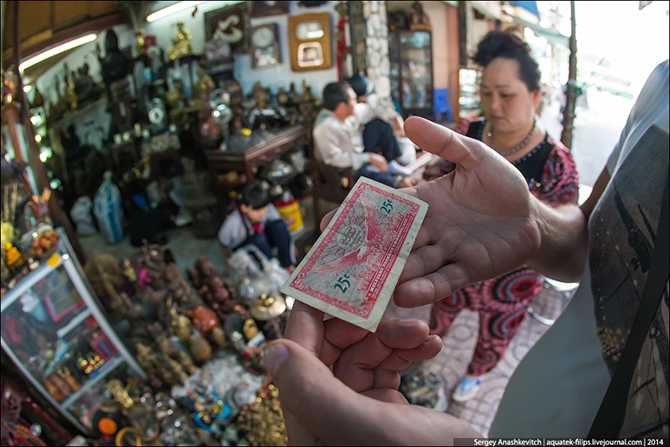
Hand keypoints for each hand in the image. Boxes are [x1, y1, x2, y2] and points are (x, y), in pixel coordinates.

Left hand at [263, 302, 479, 444]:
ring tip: (425, 332)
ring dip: (393, 337)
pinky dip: (406, 351)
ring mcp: (358, 416)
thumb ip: (312, 391)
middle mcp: (328, 420)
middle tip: (389, 308)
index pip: (297, 361)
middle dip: (363, 326)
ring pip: (363, 357)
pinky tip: (432, 346)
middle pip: (331, 353)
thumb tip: (273, 351)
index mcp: (311, 427)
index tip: (325, 281)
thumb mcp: (361, 427)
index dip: (308, 318)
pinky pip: (386, 369)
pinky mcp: (387, 413)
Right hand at [321, 116, 541, 306]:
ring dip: (393, 274)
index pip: (386, 209)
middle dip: (366, 252)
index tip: (328, 223)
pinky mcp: (468, 269)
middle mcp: (429, 230)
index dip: (358, 216)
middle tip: (335, 263)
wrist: (532, 216)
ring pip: (415, 264)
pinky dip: (426, 288)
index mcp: (424, 203)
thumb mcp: (475, 156)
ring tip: (369, 283)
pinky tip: (405, 295)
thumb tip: (409, 121)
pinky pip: (444, 280)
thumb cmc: (502, 185)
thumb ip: (445, 143)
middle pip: (393, 242)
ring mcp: (447, 252)